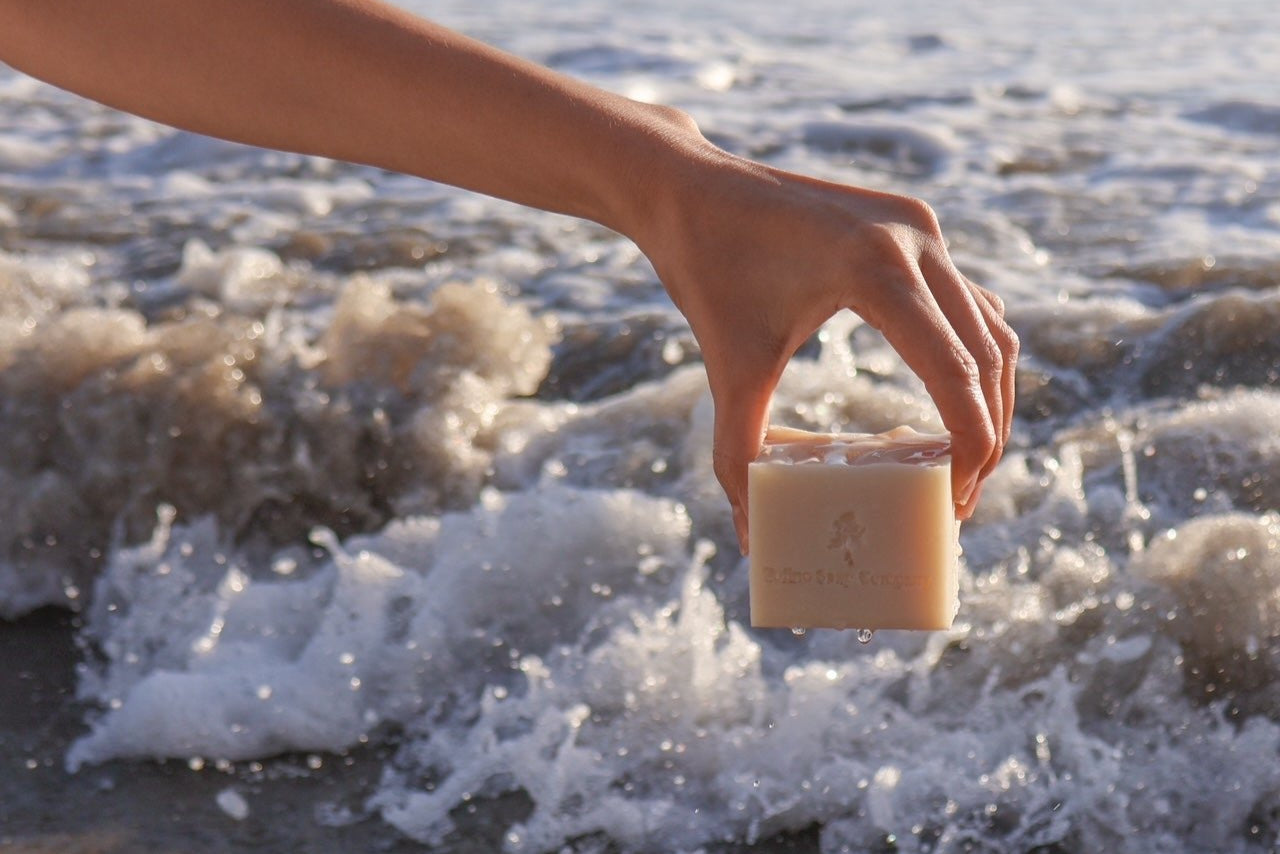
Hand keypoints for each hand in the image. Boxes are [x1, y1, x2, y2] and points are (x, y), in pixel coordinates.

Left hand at [630, 138, 1018, 552]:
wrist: (688, 189)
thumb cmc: (704, 273)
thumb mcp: (727, 368)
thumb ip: (738, 453)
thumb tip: (745, 534)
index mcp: (875, 267)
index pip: (953, 371)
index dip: (970, 445)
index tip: (955, 502)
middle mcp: (914, 239)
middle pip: (987, 354)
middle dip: (987, 433)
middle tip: (962, 497)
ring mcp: (920, 226)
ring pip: (988, 325)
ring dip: (989, 394)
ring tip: (965, 458)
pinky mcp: (914, 223)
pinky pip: (965, 297)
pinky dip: (971, 351)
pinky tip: (954, 397)